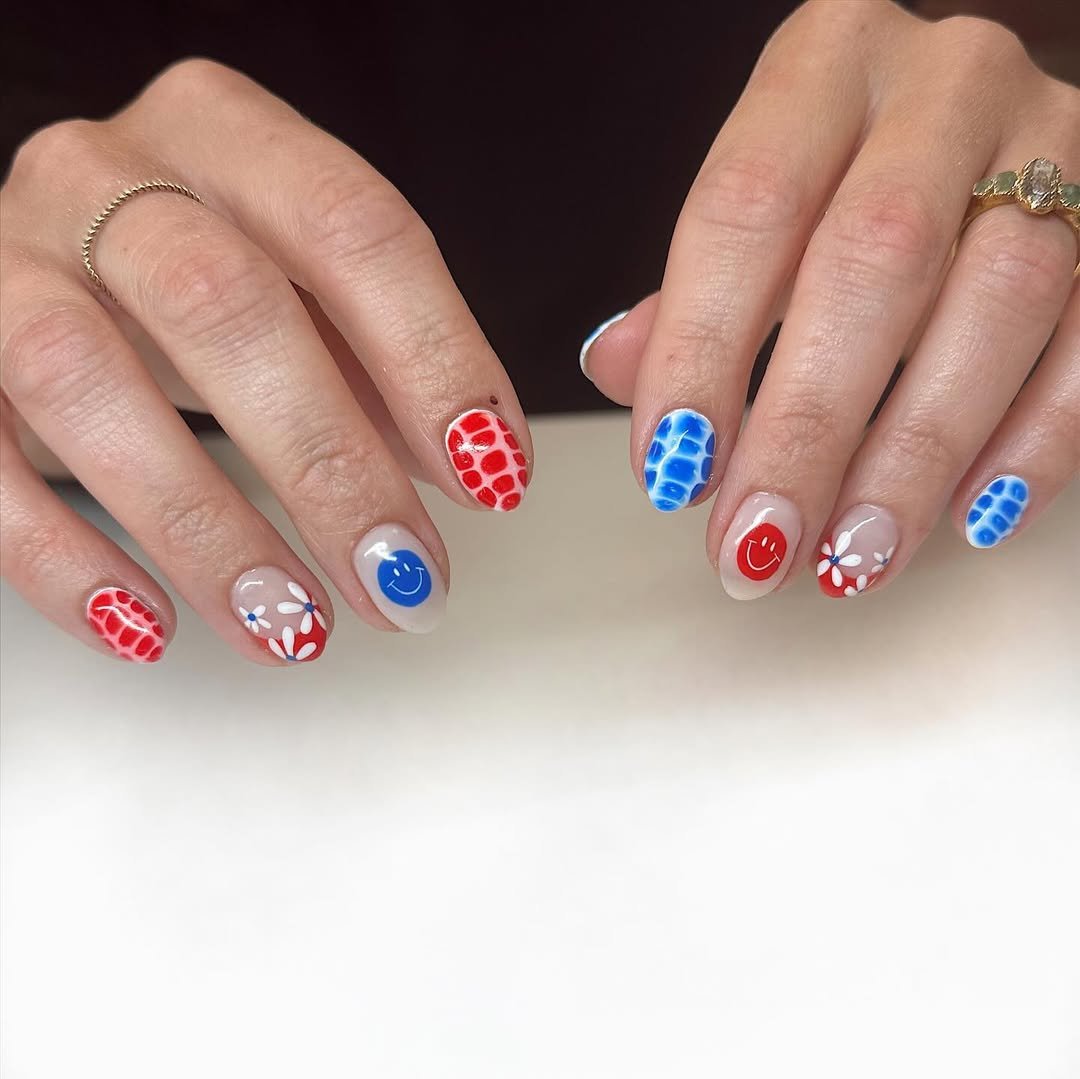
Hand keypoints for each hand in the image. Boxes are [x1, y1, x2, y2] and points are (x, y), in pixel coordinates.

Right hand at [1, 60, 531, 663]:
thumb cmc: (201, 288)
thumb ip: (389, 362)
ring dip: (207, 529)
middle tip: (402, 579)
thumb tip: (473, 464)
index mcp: (227, 137)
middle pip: (225, 305)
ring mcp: (3, 258)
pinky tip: (151, 627)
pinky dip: (64, 560)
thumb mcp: (304, 295)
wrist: (46, 270)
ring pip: (88, 381)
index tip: (491, 478)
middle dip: (329, 466)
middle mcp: (103, 175)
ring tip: (294, 625)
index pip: (353, 229)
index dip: (435, 358)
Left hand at [581, 1, 1077, 599]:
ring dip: (914, 455)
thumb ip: (686, 296)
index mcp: (823, 64)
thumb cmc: (840, 187)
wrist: (983, 140)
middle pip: (875, 258)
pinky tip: (968, 519)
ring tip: (850, 558)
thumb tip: (614, 368)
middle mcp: (944, 82)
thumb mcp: (754, 214)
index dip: (700, 352)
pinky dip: (1033, 443)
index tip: (674, 474)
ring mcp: (1056, 142)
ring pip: (999, 300)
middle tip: (759, 543)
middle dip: (808, 427)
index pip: (747, 206)